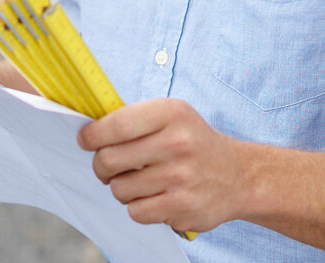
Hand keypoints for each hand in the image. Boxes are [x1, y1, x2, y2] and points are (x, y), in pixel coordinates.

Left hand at [77, 98, 244, 233]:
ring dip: (121, 188)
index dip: (92, 135)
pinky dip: (138, 206)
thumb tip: (89, 132)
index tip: (85, 140)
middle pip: (110, 159)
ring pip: (119, 189)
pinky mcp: (183, 207)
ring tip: (137, 181)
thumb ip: (134, 119)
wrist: (238, 176)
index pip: (117, 125)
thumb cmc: (193, 142)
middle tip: (107, 166)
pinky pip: (136, 211)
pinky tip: (152, 196)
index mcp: (172, 114)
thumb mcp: (172, 115)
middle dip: (101, 165)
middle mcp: (178, 143)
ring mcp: (181, 177)